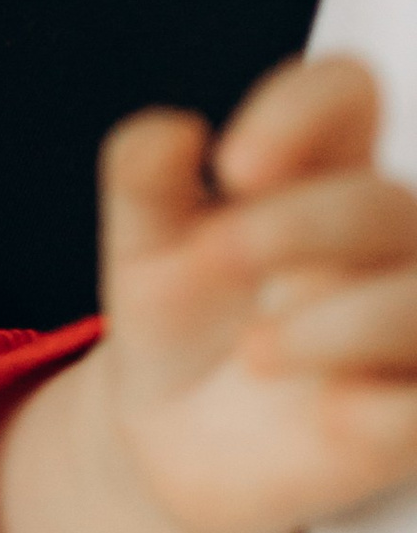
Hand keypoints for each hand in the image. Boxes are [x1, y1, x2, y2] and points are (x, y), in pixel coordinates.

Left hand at [103, 54, 416, 532]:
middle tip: (211, 259)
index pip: (347, 94)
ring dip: (344, 321)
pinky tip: (332, 414)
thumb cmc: (181, 321)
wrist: (173, 438)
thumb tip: (168, 133)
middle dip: (299, 226)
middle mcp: (381, 240)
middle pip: (381, 201)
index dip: (301, 111)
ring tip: (255, 351)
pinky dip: (385, 409)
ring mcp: (405, 324)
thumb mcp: (144, 251)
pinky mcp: (408, 415)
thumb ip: (142, 180)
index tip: (231, 167)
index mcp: (321, 173)